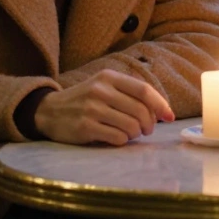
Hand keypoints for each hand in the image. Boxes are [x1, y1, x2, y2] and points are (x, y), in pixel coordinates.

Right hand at [33, 69, 174, 145]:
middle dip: (149, 124)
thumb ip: (129, 93)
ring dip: (136, 134)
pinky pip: (117, 138)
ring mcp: (92, 109)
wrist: (49, 111)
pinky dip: (122, 141)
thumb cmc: (84, 99)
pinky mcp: (85, 128)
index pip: (143, 90)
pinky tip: (116, 137)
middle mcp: (101, 90)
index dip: (160, 105)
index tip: (169, 117)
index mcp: (108, 77)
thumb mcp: (103, 86)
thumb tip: (162, 111)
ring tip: (130, 133)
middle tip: (146, 130)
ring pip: (131, 126)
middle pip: (140, 110)